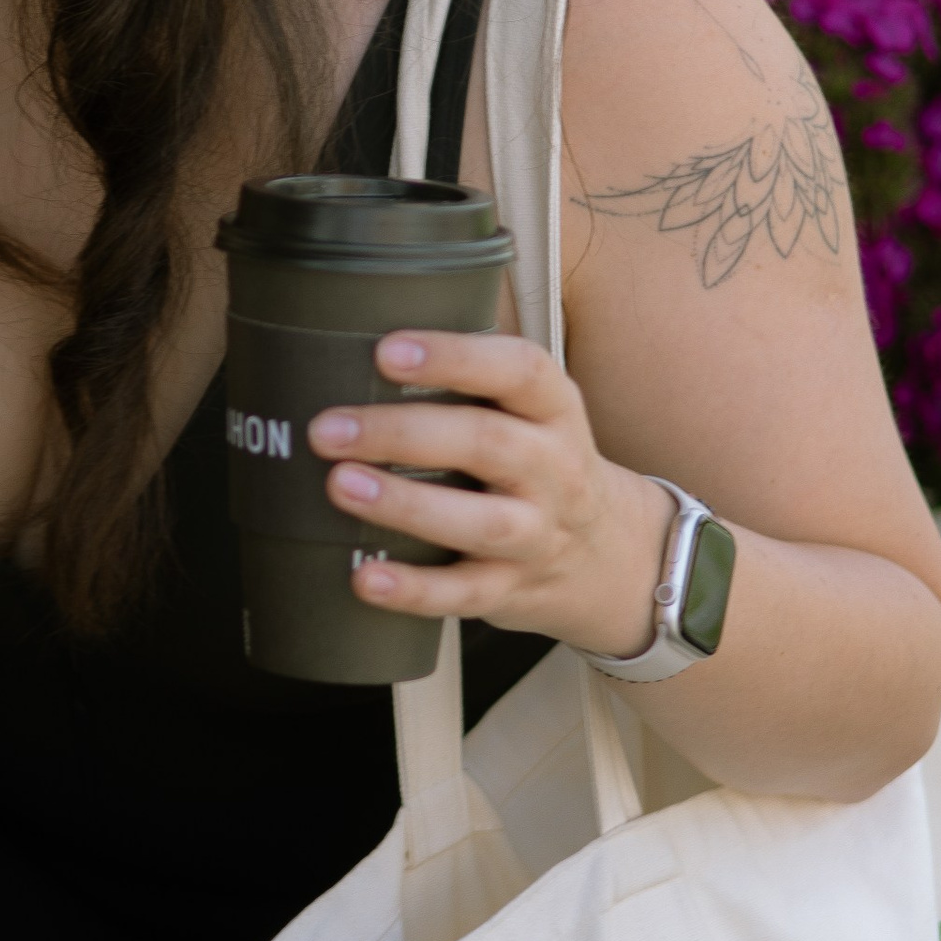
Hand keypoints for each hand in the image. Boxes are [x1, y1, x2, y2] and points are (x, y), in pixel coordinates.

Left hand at [309, 328, 680, 654]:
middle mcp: (553, 469)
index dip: (455, 357)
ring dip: (407, 504)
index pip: (518, 371)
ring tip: (340, 486)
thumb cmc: (541, 465)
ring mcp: (537, 534)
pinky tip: (364, 577)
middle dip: (403, 433)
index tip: (387, 351)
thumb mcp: (531, 414)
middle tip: (329, 428)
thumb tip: (350, 346)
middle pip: (487, 443)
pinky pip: (464, 594)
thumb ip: (467, 384)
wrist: (611, 554)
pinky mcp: (513, 589)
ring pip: (480, 522)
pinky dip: (413, 590)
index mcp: (553, 411)